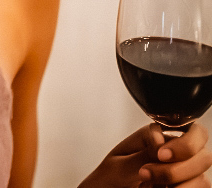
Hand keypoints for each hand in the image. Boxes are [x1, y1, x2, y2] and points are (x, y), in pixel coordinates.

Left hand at [81, 123, 211, 187]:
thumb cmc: (108, 181)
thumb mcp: (119, 166)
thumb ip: (142, 154)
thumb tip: (162, 141)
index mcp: (154, 137)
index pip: (186, 128)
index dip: (179, 144)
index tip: (160, 156)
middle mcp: (171, 152)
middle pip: (201, 150)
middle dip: (183, 164)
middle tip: (152, 173)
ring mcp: (181, 171)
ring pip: (202, 172)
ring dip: (183, 181)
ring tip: (155, 186)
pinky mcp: (185, 186)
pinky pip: (201, 186)